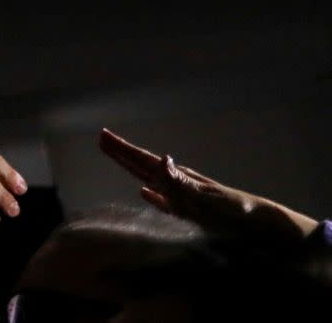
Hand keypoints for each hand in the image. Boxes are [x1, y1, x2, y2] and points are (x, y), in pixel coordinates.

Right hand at [98, 128, 317, 243]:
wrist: (258, 225)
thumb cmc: (232, 213)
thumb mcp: (204, 197)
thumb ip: (181, 181)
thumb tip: (162, 158)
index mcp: (176, 178)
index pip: (142, 160)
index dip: (122, 150)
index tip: (103, 136)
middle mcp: (177, 182)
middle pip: (142, 164)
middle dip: (122, 153)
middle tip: (102, 138)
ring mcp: (183, 195)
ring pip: (150, 178)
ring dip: (132, 168)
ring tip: (118, 158)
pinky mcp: (189, 210)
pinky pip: (163, 199)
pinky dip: (151, 195)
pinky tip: (145, 193)